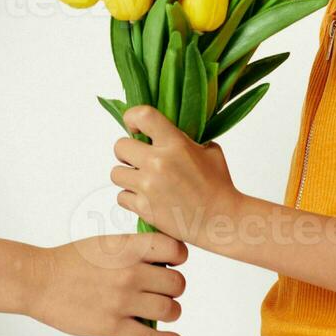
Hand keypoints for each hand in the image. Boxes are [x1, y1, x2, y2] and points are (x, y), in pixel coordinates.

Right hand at [28, 232, 185, 335]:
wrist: (40, 281)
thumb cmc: (70, 260)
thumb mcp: (106, 243)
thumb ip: (134, 250)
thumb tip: (162, 260)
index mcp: (128, 248)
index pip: (175, 249)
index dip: (179, 257)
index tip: (174, 264)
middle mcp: (130, 273)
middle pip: (177, 284)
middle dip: (174, 288)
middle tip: (164, 291)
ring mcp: (122, 301)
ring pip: (170, 310)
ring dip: (171, 312)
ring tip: (163, 312)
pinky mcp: (113, 327)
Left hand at [110, 105, 242, 245]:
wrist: (220, 219)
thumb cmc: (218, 185)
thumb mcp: (209, 150)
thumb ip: (186, 138)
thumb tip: (167, 133)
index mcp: (175, 143)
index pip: (143, 116)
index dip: (132, 117)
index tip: (135, 127)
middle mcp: (158, 162)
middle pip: (119, 146)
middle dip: (127, 152)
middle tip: (139, 160)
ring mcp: (148, 186)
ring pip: (116, 173)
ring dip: (127, 176)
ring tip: (143, 180)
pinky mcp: (143, 208)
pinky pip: (121, 197)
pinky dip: (131, 198)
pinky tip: (147, 198)